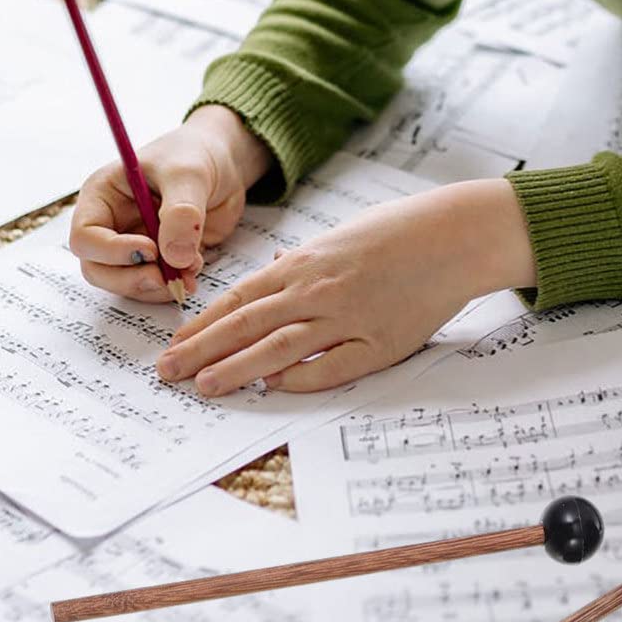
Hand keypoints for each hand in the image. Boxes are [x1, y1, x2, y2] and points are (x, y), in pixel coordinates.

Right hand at [68, 106, 273, 302]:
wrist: (223, 162)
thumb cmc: (195, 154)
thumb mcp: (189, 175)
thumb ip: (181, 212)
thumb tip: (175, 257)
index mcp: (102, 196)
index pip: (85, 236)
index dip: (111, 251)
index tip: (150, 249)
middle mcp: (110, 224)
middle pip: (97, 269)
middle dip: (129, 279)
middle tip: (164, 278)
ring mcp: (132, 244)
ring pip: (123, 283)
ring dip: (154, 287)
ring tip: (189, 270)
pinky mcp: (157, 260)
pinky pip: (152, 286)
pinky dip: (171, 286)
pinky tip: (193, 270)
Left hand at [155, 178, 535, 394]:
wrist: (453, 235)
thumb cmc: (394, 234)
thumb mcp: (335, 240)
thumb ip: (299, 264)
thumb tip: (270, 270)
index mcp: (301, 265)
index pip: (237, 301)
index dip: (201, 326)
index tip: (172, 346)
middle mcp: (316, 290)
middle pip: (246, 326)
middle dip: (201, 351)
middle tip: (168, 373)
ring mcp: (348, 317)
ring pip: (280, 347)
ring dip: (237, 368)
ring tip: (204, 386)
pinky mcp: (381, 342)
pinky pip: (333, 366)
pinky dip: (301, 377)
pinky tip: (274, 387)